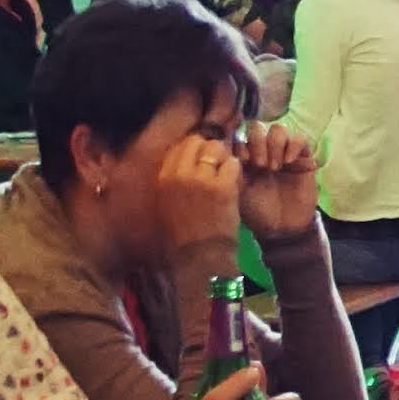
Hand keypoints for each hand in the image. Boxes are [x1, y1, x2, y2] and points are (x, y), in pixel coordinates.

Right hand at [149, 123, 246, 260]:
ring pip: (216, 148)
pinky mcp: (223, 186)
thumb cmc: (182, 236)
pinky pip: (233, 164)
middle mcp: (180, 174)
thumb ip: (173, 180)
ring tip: (224, 172)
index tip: (199, 158)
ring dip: (223, 157)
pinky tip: (233, 183)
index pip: (178, 146)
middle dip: (208, 149)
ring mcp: (202, 179)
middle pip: (196, 142)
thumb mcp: (167, 204)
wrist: (199, 257)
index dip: (192, 149)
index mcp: (163, 178)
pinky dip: (235, 171)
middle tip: (214, 164)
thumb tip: (185, 161)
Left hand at [236, 120, 322, 242]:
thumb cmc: (256, 211)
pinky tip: (289, 162)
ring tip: (275, 167)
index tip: (242, 161)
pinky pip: (299, 139)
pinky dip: (293, 146)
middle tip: (260, 165)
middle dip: (257, 143)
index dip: (239, 143)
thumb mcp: (237, 191)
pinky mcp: (302, 158)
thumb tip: (225, 151)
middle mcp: (262, 150)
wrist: (282, 228)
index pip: (238, 134)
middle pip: (257, 127)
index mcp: (243, 156)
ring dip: (274, 145)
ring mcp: (282, 153)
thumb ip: (229, 170)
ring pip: (278, 129)